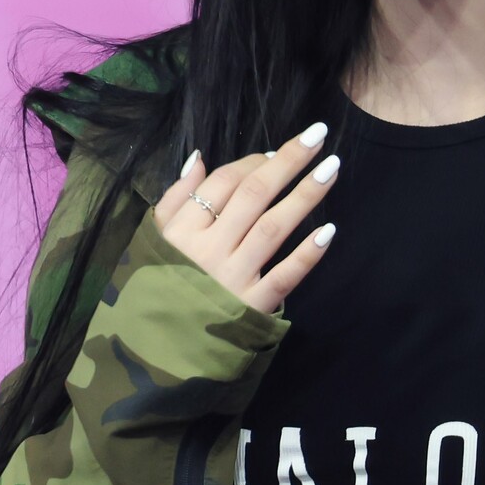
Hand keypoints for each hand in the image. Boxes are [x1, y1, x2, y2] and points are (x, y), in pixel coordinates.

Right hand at [153, 122, 338, 314]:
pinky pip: (284, 277)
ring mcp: (233, 278)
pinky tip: (328, 231)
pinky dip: (306, 255)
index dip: (253, 162)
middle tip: (319, 136)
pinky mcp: (251, 307)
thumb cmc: (158, 285)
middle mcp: (209, 248)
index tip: (277, 152)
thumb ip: (174, 198)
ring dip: (305, 196)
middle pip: (254, 195)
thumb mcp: (154, 239)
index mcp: (183, 229)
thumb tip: (199, 157)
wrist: (157, 348)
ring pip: (273, 228)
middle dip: (288, 162)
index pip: (223, 182)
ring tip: (331, 169)